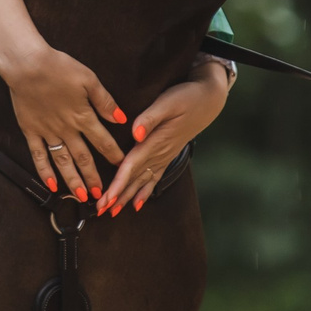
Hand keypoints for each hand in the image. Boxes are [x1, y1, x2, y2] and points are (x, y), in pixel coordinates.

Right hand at [0, 43, 126, 198]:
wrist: (27, 65)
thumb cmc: (58, 67)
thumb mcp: (88, 79)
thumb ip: (105, 101)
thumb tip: (120, 118)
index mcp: (83, 116)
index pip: (103, 141)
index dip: (113, 155)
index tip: (121, 167)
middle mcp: (66, 129)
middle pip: (83, 157)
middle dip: (93, 177)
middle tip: (101, 193)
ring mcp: (47, 132)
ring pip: (62, 162)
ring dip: (72, 180)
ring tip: (80, 196)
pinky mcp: (30, 131)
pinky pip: (38, 156)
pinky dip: (44, 172)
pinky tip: (51, 185)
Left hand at [96, 56, 233, 215]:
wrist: (209, 101)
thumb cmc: (186, 97)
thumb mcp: (168, 102)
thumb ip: (150, 117)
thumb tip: (135, 133)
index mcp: (156, 141)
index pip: (132, 166)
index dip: (118, 184)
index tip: (107, 199)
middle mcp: (160, 153)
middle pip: (134, 179)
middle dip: (117, 196)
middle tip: (101, 211)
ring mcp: (164, 156)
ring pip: (143, 181)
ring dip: (127, 197)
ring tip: (113, 212)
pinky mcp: (167, 155)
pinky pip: (154, 178)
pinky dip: (145, 192)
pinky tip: (137, 204)